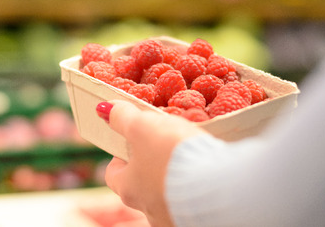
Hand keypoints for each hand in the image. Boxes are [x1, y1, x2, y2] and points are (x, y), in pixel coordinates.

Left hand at [101, 100, 206, 226]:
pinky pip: (192, 200)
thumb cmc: (173, 155)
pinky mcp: (198, 219)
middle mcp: (148, 210)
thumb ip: (123, 117)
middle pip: (141, 185)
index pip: (113, 174)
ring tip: (190, 156)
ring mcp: (173, 217)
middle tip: (164, 145)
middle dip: (150, 165)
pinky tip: (207, 171)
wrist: (220, 185)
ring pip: (168, 194)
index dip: (120, 155)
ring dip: (174, 177)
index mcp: (129, 189)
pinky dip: (196, 185)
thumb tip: (104, 109)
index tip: (132, 142)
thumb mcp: (143, 127)